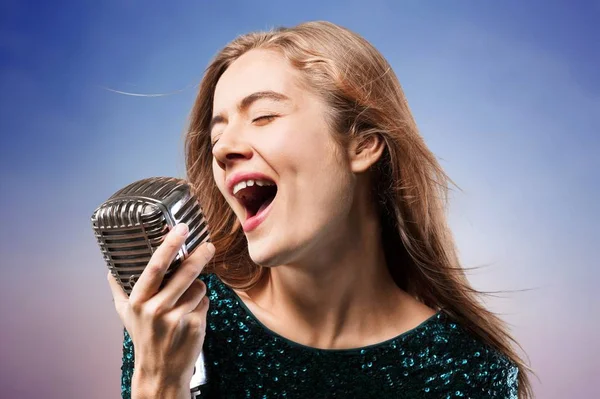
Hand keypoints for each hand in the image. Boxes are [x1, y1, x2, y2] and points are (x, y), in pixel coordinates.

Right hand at [107, 223, 214, 392]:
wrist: (160, 372)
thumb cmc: (145, 338)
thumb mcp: (126, 315)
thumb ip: (119, 289)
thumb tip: (110, 268)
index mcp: (139, 301)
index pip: (155, 266)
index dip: (169, 245)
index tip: (180, 228)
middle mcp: (155, 309)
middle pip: (184, 273)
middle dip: (199, 256)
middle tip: (208, 246)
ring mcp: (176, 318)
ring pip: (199, 287)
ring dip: (198, 290)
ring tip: (185, 303)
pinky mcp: (194, 325)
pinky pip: (206, 302)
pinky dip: (202, 305)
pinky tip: (190, 317)